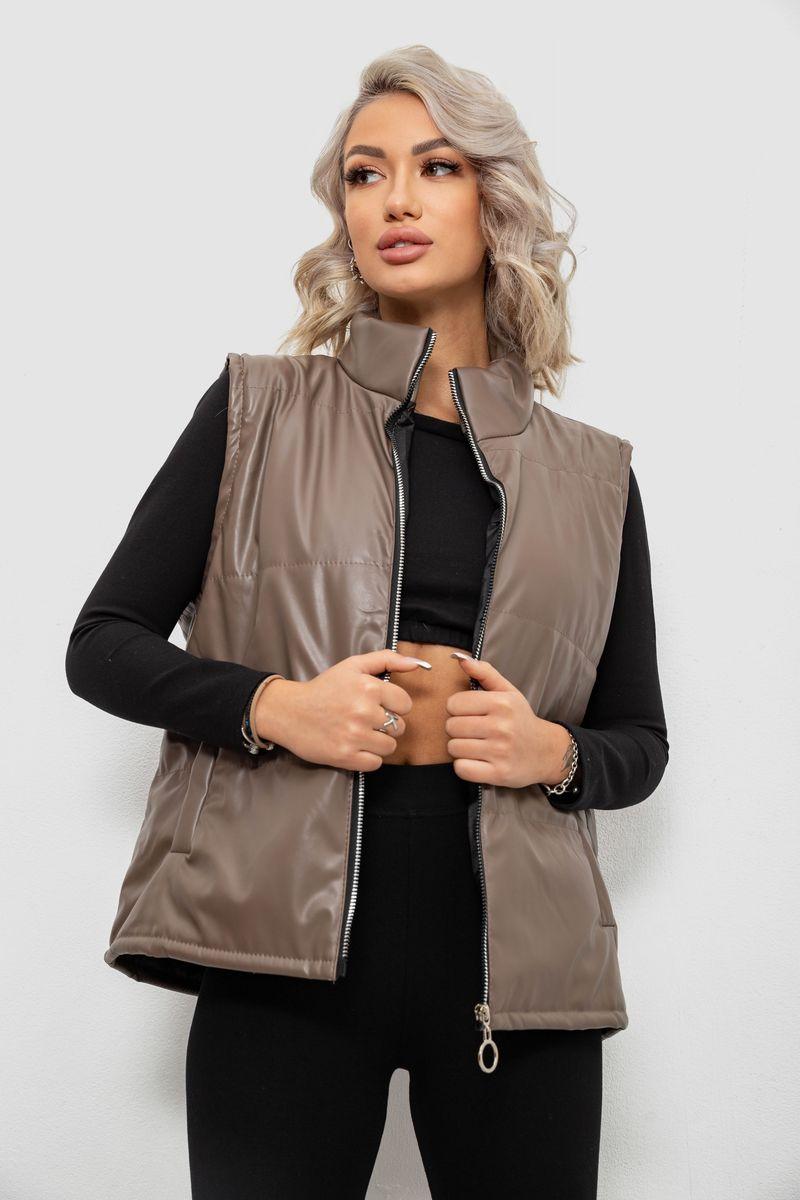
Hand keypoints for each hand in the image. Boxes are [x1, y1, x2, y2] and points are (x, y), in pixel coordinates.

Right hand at [255, 649, 427, 771]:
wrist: (290, 712)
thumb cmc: (324, 688)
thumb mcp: (353, 665)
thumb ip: (387, 660)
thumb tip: (417, 664)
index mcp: (369, 687)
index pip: (405, 704)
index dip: (394, 705)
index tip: (380, 705)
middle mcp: (364, 711)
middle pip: (399, 727)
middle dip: (387, 725)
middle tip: (367, 720)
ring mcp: (354, 735)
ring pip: (389, 747)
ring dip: (379, 743)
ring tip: (361, 734)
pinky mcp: (345, 756)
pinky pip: (375, 763)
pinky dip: (368, 758)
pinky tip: (356, 746)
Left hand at [445, 652, 572, 788]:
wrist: (546, 751)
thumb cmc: (521, 720)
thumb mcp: (508, 692)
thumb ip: (485, 673)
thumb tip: (461, 659)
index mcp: (501, 703)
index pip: (453, 704)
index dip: (457, 709)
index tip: (469, 713)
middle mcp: (501, 727)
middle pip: (451, 726)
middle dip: (458, 729)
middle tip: (473, 731)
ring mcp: (500, 752)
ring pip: (454, 748)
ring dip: (460, 748)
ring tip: (476, 745)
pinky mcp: (498, 773)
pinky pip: (462, 769)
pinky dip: (465, 766)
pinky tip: (477, 761)